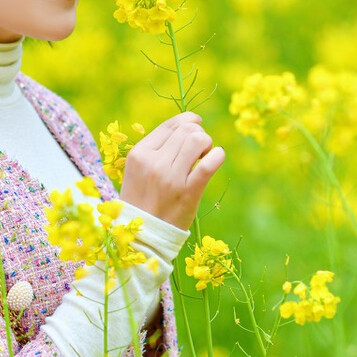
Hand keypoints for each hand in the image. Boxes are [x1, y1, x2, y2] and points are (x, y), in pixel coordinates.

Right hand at [119, 112, 225, 232]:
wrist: (143, 235)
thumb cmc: (143, 200)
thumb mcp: (138, 170)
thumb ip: (156, 149)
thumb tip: (188, 126)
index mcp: (138, 154)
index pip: (169, 125)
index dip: (187, 122)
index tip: (195, 128)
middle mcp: (153, 162)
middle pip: (186, 130)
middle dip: (198, 134)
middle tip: (198, 150)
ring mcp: (170, 178)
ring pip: (198, 140)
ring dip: (207, 144)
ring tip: (203, 156)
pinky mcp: (188, 192)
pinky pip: (209, 163)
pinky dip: (218, 156)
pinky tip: (216, 158)